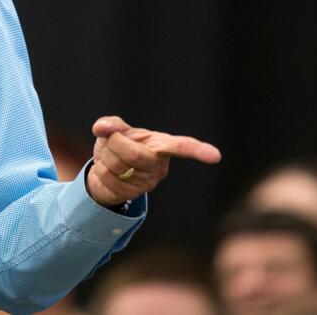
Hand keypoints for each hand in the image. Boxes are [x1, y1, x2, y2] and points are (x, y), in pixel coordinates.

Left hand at [85, 115, 221, 207]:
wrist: (106, 168)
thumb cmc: (116, 144)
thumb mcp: (114, 129)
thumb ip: (110, 124)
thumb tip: (102, 127)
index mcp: (160, 143)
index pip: (181, 146)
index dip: (197, 150)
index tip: (215, 156)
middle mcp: (160, 164)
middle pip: (135, 154)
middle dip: (114, 144)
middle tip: (110, 139)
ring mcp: (148, 181)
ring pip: (117, 167)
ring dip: (105, 157)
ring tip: (111, 156)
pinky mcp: (134, 193)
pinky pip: (110, 180)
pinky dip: (101, 171)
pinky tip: (109, 171)